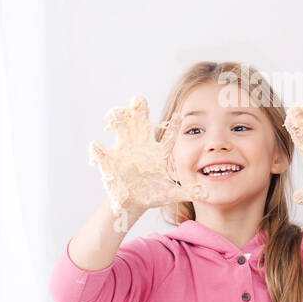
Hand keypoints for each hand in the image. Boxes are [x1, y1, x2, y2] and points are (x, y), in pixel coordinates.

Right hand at [88, 95, 206, 231]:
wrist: (132, 202)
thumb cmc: (153, 193)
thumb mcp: (171, 193)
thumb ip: (188, 191)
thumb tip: (206, 193)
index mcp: (158, 153)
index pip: (168, 137)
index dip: (173, 127)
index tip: (180, 115)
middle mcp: (140, 146)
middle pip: (140, 124)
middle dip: (139, 111)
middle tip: (138, 99)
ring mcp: (124, 151)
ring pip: (120, 131)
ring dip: (118, 121)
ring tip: (117, 113)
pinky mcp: (110, 163)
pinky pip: (103, 155)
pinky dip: (98, 151)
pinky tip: (96, 145)